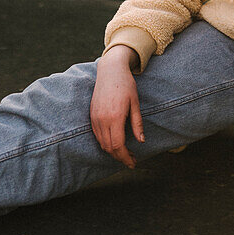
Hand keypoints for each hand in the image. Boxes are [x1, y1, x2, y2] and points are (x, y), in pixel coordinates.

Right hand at [90, 47, 144, 167]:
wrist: (110, 71)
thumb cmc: (126, 85)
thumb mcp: (135, 103)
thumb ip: (137, 123)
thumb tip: (141, 141)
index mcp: (115, 117)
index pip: (118, 145)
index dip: (125, 157)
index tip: (133, 163)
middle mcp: (102, 120)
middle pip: (109, 147)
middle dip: (120, 157)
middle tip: (131, 160)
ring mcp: (95, 118)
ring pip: (102, 143)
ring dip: (113, 151)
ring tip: (125, 153)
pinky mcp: (92, 115)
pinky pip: (97, 135)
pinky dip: (105, 143)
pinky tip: (115, 143)